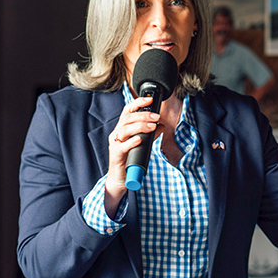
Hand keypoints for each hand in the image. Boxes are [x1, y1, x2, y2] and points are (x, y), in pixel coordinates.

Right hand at [103, 96, 159, 213]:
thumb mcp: (142, 144)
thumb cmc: (130, 159)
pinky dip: (132, 141)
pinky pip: (122, 146)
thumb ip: (150, 135)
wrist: (120, 177)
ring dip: (140, 126)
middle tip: (156, 116)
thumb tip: (162, 126)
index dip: (137, 103)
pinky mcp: (116, 154)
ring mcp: (115, 144)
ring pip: (125, 130)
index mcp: (122, 128)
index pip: (127, 111)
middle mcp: (117, 133)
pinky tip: (140, 139)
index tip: (149, 99)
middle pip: (127, 118)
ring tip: (153, 126)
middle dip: (143, 115)